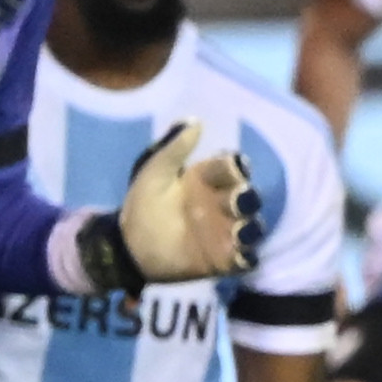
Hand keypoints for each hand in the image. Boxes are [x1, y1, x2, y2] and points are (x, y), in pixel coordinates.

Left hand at [117, 120, 253, 280]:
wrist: (130, 246)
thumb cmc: (143, 204)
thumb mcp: (155, 172)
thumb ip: (175, 148)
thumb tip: (195, 121)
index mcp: (209, 180)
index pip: (232, 169)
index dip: (236, 168)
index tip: (235, 167)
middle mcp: (222, 204)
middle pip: (248, 197)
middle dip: (246, 198)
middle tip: (236, 200)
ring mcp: (226, 232)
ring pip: (252, 227)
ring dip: (251, 227)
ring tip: (239, 230)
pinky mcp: (225, 260)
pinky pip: (246, 259)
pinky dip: (248, 257)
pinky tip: (241, 254)